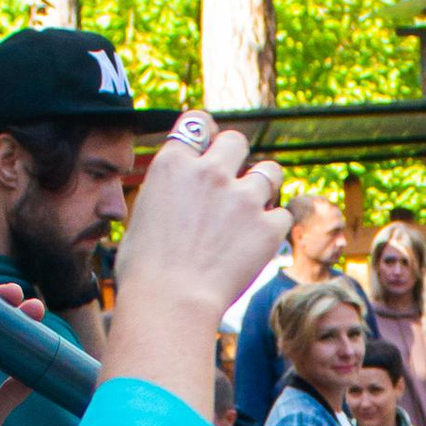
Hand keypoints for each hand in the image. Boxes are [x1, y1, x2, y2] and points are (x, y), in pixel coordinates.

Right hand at [103, 114, 284, 420]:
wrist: (169, 304)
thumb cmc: (143, 271)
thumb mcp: (142, 216)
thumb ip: (167, 194)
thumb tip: (175, 197)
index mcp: (173, 164)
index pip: (197, 122)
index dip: (206, 134)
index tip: (208, 148)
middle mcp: (211, 172)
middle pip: (237, 140)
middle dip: (237, 157)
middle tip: (231, 184)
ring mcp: (243, 198)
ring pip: (271, 171)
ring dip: (264, 186)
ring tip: (251, 211)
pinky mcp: (268, 228)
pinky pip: (284, 215)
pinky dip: (274, 227)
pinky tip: (259, 243)